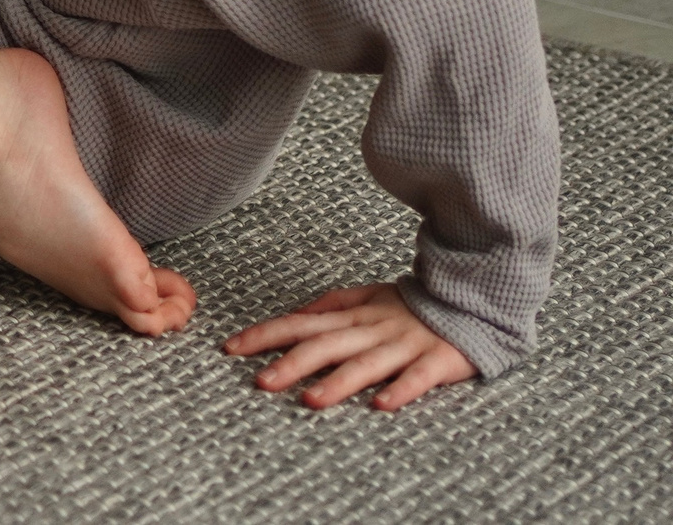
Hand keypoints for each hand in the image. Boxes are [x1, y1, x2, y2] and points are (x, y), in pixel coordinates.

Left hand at [223, 284, 476, 409]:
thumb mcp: (368, 297)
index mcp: (352, 316)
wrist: (471, 298)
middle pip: (325, 346)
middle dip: (291, 364)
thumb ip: (332, 305)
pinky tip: (382, 405)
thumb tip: (297, 315)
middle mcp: (371, 330)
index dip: (264, 335)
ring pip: (366, 364)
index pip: (299, 324)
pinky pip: (418, 377)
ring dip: (337, 382)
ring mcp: (404, 345)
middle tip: (260, 383)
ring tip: (310, 400)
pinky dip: (401, 389)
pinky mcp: (438, 361)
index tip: (230, 348)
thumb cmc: (413, 305)